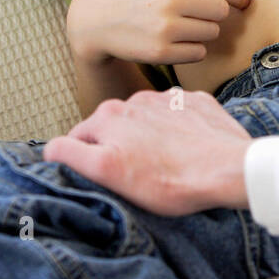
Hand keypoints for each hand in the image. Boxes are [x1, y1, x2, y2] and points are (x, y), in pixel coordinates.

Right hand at [43, 87, 252, 215]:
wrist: (228, 169)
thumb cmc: (170, 180)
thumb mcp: (109, 174)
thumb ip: (73, 155)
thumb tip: (50, 147)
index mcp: (108, 116)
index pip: (78, 137)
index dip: (84, 159)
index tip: (101, 177)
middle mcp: (134, 100)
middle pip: (112, 126)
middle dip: (117, 146)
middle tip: (135, 174)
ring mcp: (168, 98)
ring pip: (144, 118)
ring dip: (147, 136)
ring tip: (165, 162)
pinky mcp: (196, 102)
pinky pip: (177, 113)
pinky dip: (177, 128)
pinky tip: (188, 148)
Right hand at [67, 0, 250, 66]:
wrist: (94, 19)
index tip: (243, 1)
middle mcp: (171, 0)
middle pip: (220, 11)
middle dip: (214, 13)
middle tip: (198, 14)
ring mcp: (166, 28)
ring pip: (211, 33)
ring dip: (203, 31)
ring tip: (180, 26)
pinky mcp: (161, 52)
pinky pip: (198, 52)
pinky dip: (192, 49)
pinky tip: (173, 41)